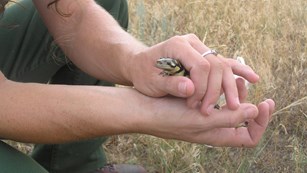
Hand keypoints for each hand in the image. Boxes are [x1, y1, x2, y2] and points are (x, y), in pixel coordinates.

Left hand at [128, 34, 258, 113]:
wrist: (141, 65)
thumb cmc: (144, 74)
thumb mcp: (151, 82)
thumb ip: (170, 85)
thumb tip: (191, 89)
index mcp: (178, 45)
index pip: (201, 65)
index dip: (203, 88)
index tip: (196, 105)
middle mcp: (192, 43)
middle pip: (215, 64)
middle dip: (217, 90)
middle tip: (214, 110)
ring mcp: (199, 48)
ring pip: (223, 65)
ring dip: (229, 86)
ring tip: (234, 105)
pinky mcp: (203, 56)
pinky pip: (224, 62)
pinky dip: (238, 71)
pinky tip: (253, 78)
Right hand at [136, 78, 274, 146]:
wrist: (143, 110)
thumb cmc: (169, 117)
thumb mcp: (201, 120)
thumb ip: (228, 117)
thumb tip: (254, 111)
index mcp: (217, 136)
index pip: (249, 136)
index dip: (261, 122)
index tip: (264, 103)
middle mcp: (213, 129)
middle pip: (242, 122)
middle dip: (251, 105)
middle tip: (251, 86)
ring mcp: (205, 119)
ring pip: (229, 108)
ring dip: (236, 94)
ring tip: (238, 79)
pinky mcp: (197, 108)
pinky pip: (217, 100)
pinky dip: (223, 90)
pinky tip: (220, 78)